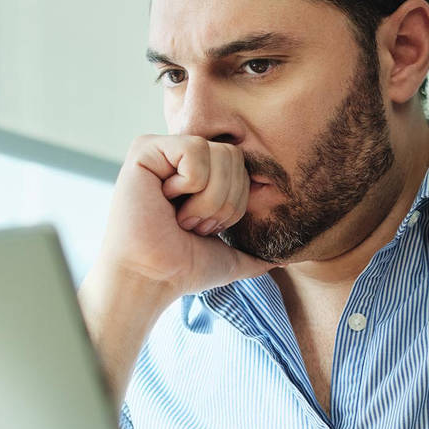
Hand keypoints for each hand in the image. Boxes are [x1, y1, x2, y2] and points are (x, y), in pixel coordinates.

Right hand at [97, 134, 274, 300]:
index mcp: (197, 174)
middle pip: (234, 156)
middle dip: (222, 201)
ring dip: (206, 198)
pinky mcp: (144, 149)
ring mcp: (161, 151)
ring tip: (179, 216)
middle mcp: (178, 157)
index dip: (234, 203)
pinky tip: (164, 201)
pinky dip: (189, 185)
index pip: (242, 165)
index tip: (204, 228)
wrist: (152, 279)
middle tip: (191, 223)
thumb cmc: (182, 269)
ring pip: (218, 154)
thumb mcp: (228, 259)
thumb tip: (283, 259)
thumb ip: (255, 256)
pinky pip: (195, 150)